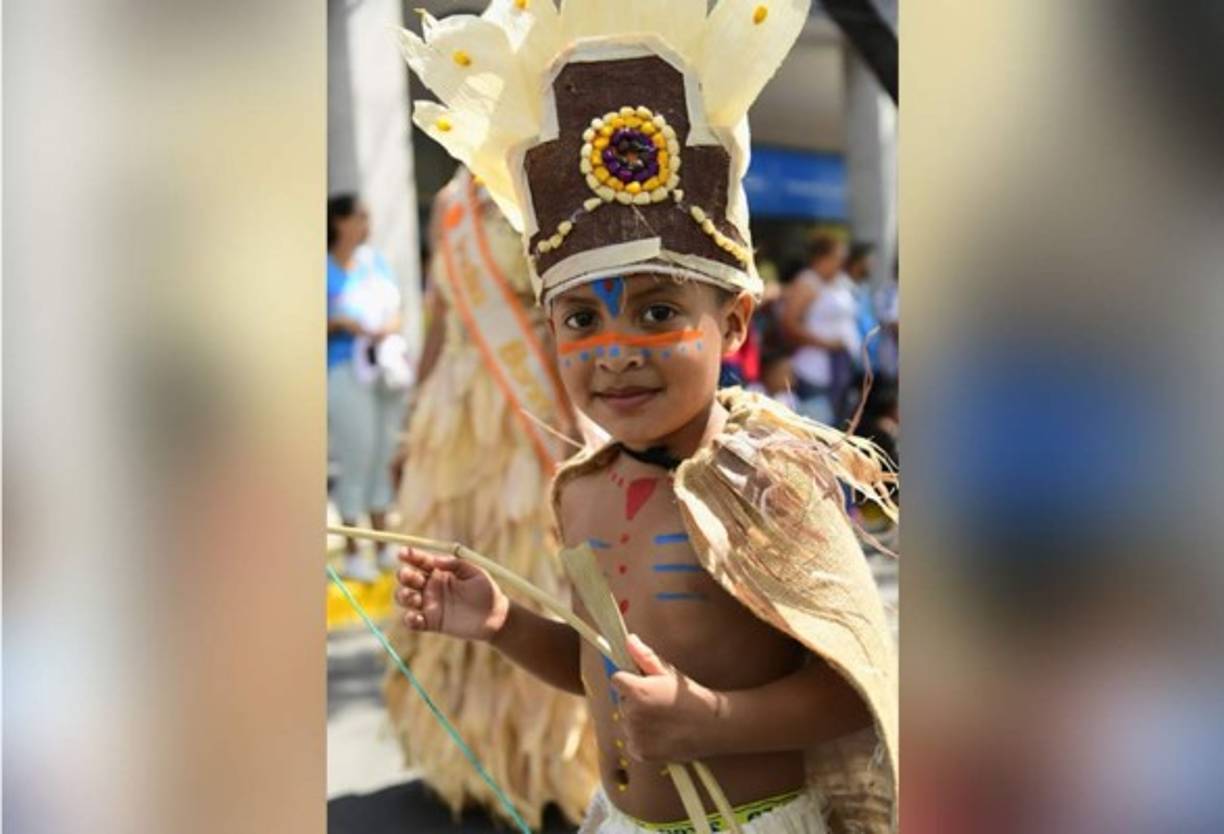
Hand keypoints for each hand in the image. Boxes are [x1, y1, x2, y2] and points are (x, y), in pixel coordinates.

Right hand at [395, 547, 508, 641]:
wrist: (495, 617)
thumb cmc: (486, 591)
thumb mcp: (474, 572)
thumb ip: (455, 564)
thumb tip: (435, 561)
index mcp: (439, 571)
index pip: (419, 561)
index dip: (409, 555)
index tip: (401, 553)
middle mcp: (431, 586)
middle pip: (408, 578)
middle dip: (404, 575)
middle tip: (407, 574)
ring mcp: (429, 605)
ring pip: (405, 598)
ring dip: (403, 596)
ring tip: (413, 597)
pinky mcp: (431, 622)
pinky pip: (413, 622)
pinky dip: (409, 620)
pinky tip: (415, 617)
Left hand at [610, 634, 722, 762]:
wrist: (712, 726)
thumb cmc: (689, 696)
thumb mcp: (668, 672)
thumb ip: (644, 656)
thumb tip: (628, 639)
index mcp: (637, 691)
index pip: (616, 680)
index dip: (629, 680)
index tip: (643, 683)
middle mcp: (632, 714)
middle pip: (621, 702)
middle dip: (634, 701)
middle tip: (658, 703)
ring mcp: (635, 735)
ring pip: (626, 723)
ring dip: (638, 721)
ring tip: (662, 720)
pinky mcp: (640, 752)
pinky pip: (632, 742)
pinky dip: (643, 740)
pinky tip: (661, 735)